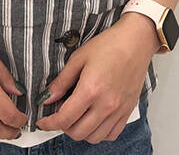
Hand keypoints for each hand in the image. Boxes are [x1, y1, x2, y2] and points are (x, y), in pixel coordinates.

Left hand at [35, 12, 160, 143]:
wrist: (135, 42)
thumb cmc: (108, 45)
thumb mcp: (78, 58)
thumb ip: (61, 81)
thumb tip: (47, 98)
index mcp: (90, 90)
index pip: (65, 118)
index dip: (49, 123)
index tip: (43, 121)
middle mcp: (105, 105)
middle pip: (77, 132)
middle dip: (63, 126)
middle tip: (60, 113)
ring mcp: (119, 110)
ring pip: (94, 137)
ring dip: (80, 131)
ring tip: (76, 115)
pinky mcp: (128, 111)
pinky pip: (111, 134)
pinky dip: (99, 132)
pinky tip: (93, 118)